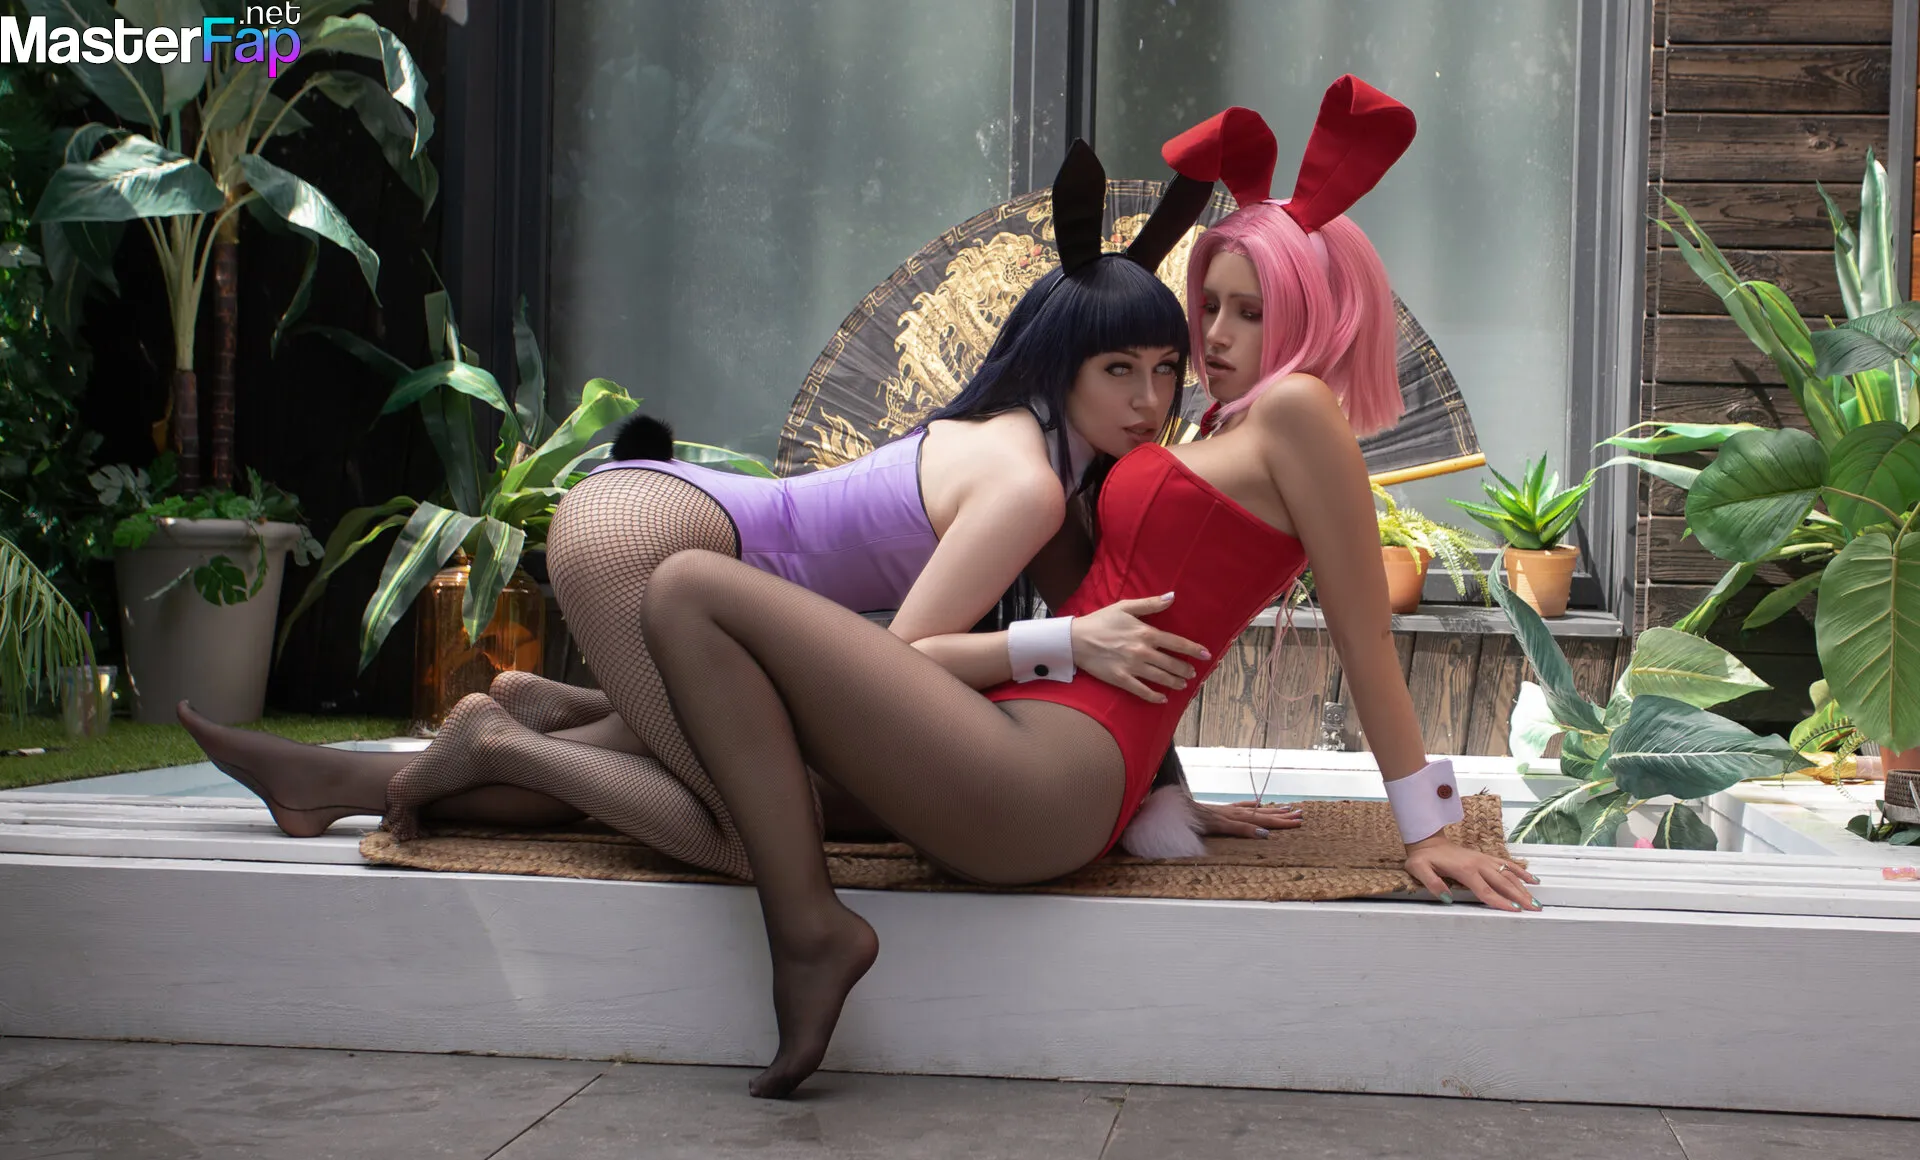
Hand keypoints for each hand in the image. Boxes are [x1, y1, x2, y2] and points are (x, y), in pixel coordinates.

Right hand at [1071, 592, 1209, 702]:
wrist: (1076, 639)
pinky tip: (1163, 699)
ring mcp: (1132, 666)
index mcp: (1146, 632)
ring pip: (1161, 678)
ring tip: (1183, 685)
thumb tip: (1172, 597)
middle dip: (1186, 669)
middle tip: (1192, 673)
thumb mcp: (1125, 607)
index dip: (1193, 649)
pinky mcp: (1121, 679)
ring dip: (1175, 682)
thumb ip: (1150, 604)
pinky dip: (1155, 696)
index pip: (1177, 643)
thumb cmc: (1101, 621)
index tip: (1205, 654)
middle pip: (1172, 663)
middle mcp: (1142, 651)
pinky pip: (1142, 691)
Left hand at [1196, 799, 1303, 837]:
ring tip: (1287, 807)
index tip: (1299, 822)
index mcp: (1241, 818)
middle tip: (1300, 814)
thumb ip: (1242, 830)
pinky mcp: (1224, 809)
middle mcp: (1239, 812)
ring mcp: (1231, 810)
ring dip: (1273, 810)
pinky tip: (1259, 803)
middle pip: (1265, 814)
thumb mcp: (1222, 827)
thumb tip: (1265, 834)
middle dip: (1283, 816)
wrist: (1183, 810)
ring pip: (1258, 809)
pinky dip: (1253, 805)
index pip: (1266, 822)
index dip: (1283, 823)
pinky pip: (1243, 806)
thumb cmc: (1200, 821)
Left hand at [1404, 835, 1541, 911]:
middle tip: (1533, 908)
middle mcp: (1478, 864)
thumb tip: (1446, 897)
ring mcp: (1483, 860)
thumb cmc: (1423, 857)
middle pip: (1502, 883)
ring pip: (1508, 874)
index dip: (1500, 901)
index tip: (1514, 910)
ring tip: (1535, 900)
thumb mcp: (1419, 869)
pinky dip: (1520, 872)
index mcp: (1464, 870)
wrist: (1427, 841)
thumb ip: (1432, 883)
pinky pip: (1506, 864)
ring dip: (1523, 887)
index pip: (1486, 890)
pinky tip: (1532, 879)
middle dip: (1519, 897)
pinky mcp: (1485, 858)